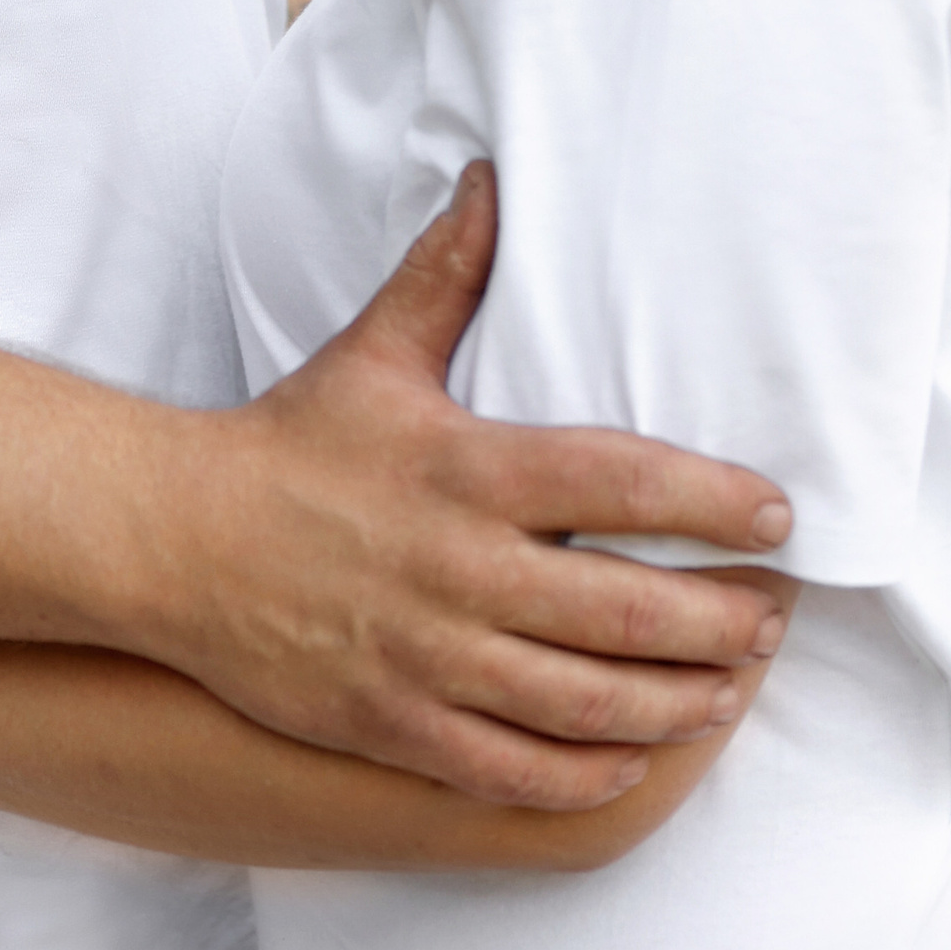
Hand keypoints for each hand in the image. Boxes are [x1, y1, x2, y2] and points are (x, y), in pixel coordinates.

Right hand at [136, 162, 792, 809]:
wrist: (173, 542)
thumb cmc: (289, 443)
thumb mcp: (373, 351)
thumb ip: (446, 273)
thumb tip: (490, 177)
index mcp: (465, 468)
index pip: (619, 483)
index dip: (712, 501)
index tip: (778, 515)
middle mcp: (456, 568)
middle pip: (623, 611)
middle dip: (720, 621)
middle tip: (775, 616)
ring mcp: (427, 657)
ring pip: (585, 702)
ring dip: (678, 702)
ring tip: (733, 688)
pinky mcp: (397, 725)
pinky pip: (516, 770)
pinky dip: (590, 772)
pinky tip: (635, 756)